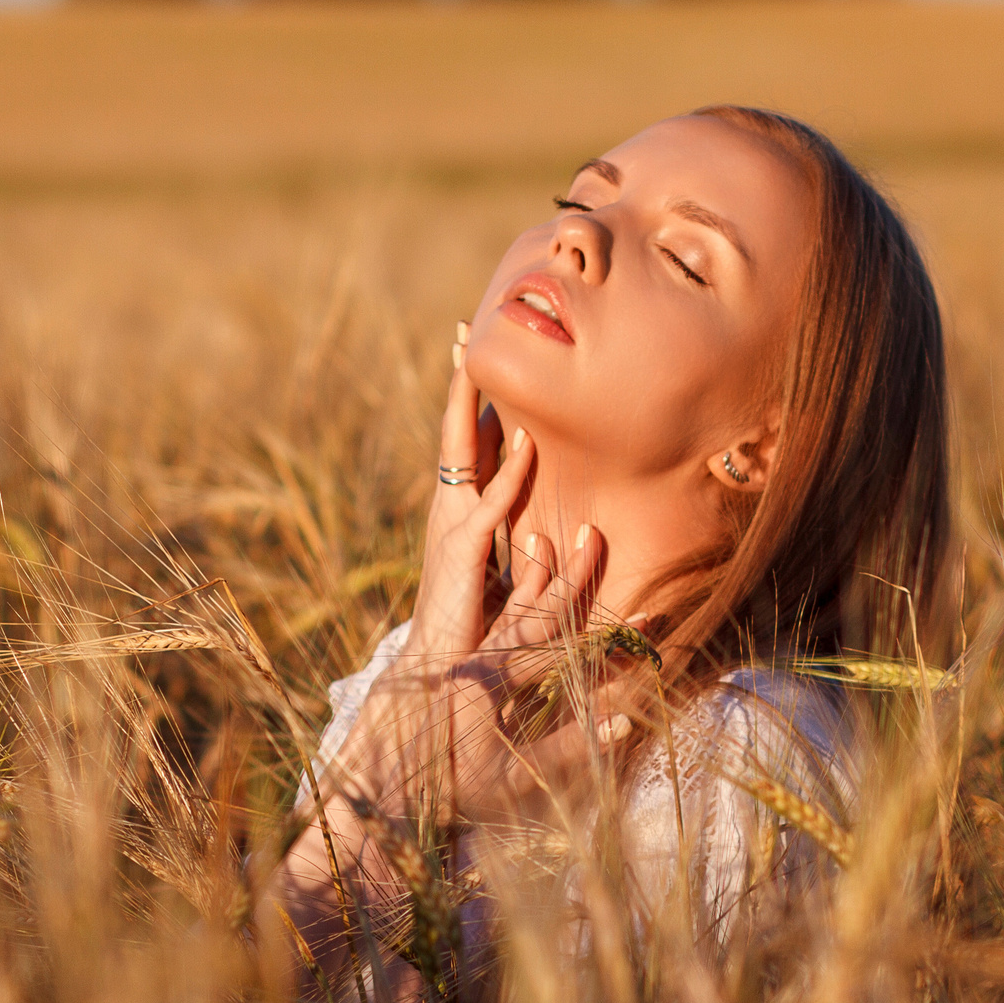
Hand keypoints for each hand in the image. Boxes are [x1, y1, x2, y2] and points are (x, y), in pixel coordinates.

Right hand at [404, 321, 534, 666]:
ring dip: (466, 407)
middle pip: (454, 432)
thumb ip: (533, 551)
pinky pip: (489, 504)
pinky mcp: (461, 551)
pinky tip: (523, 442)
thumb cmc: (478, 627)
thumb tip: (560, 531)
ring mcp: (450, 526)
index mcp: (460, 510)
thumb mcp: (514, 577)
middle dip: (458, 383)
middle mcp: (450, 509)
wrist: (443, 669)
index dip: (469, 399)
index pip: (465, 442)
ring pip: (459, 453)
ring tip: (474, 362)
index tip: (472, 355)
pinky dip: (508, 473)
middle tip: (460, 334)